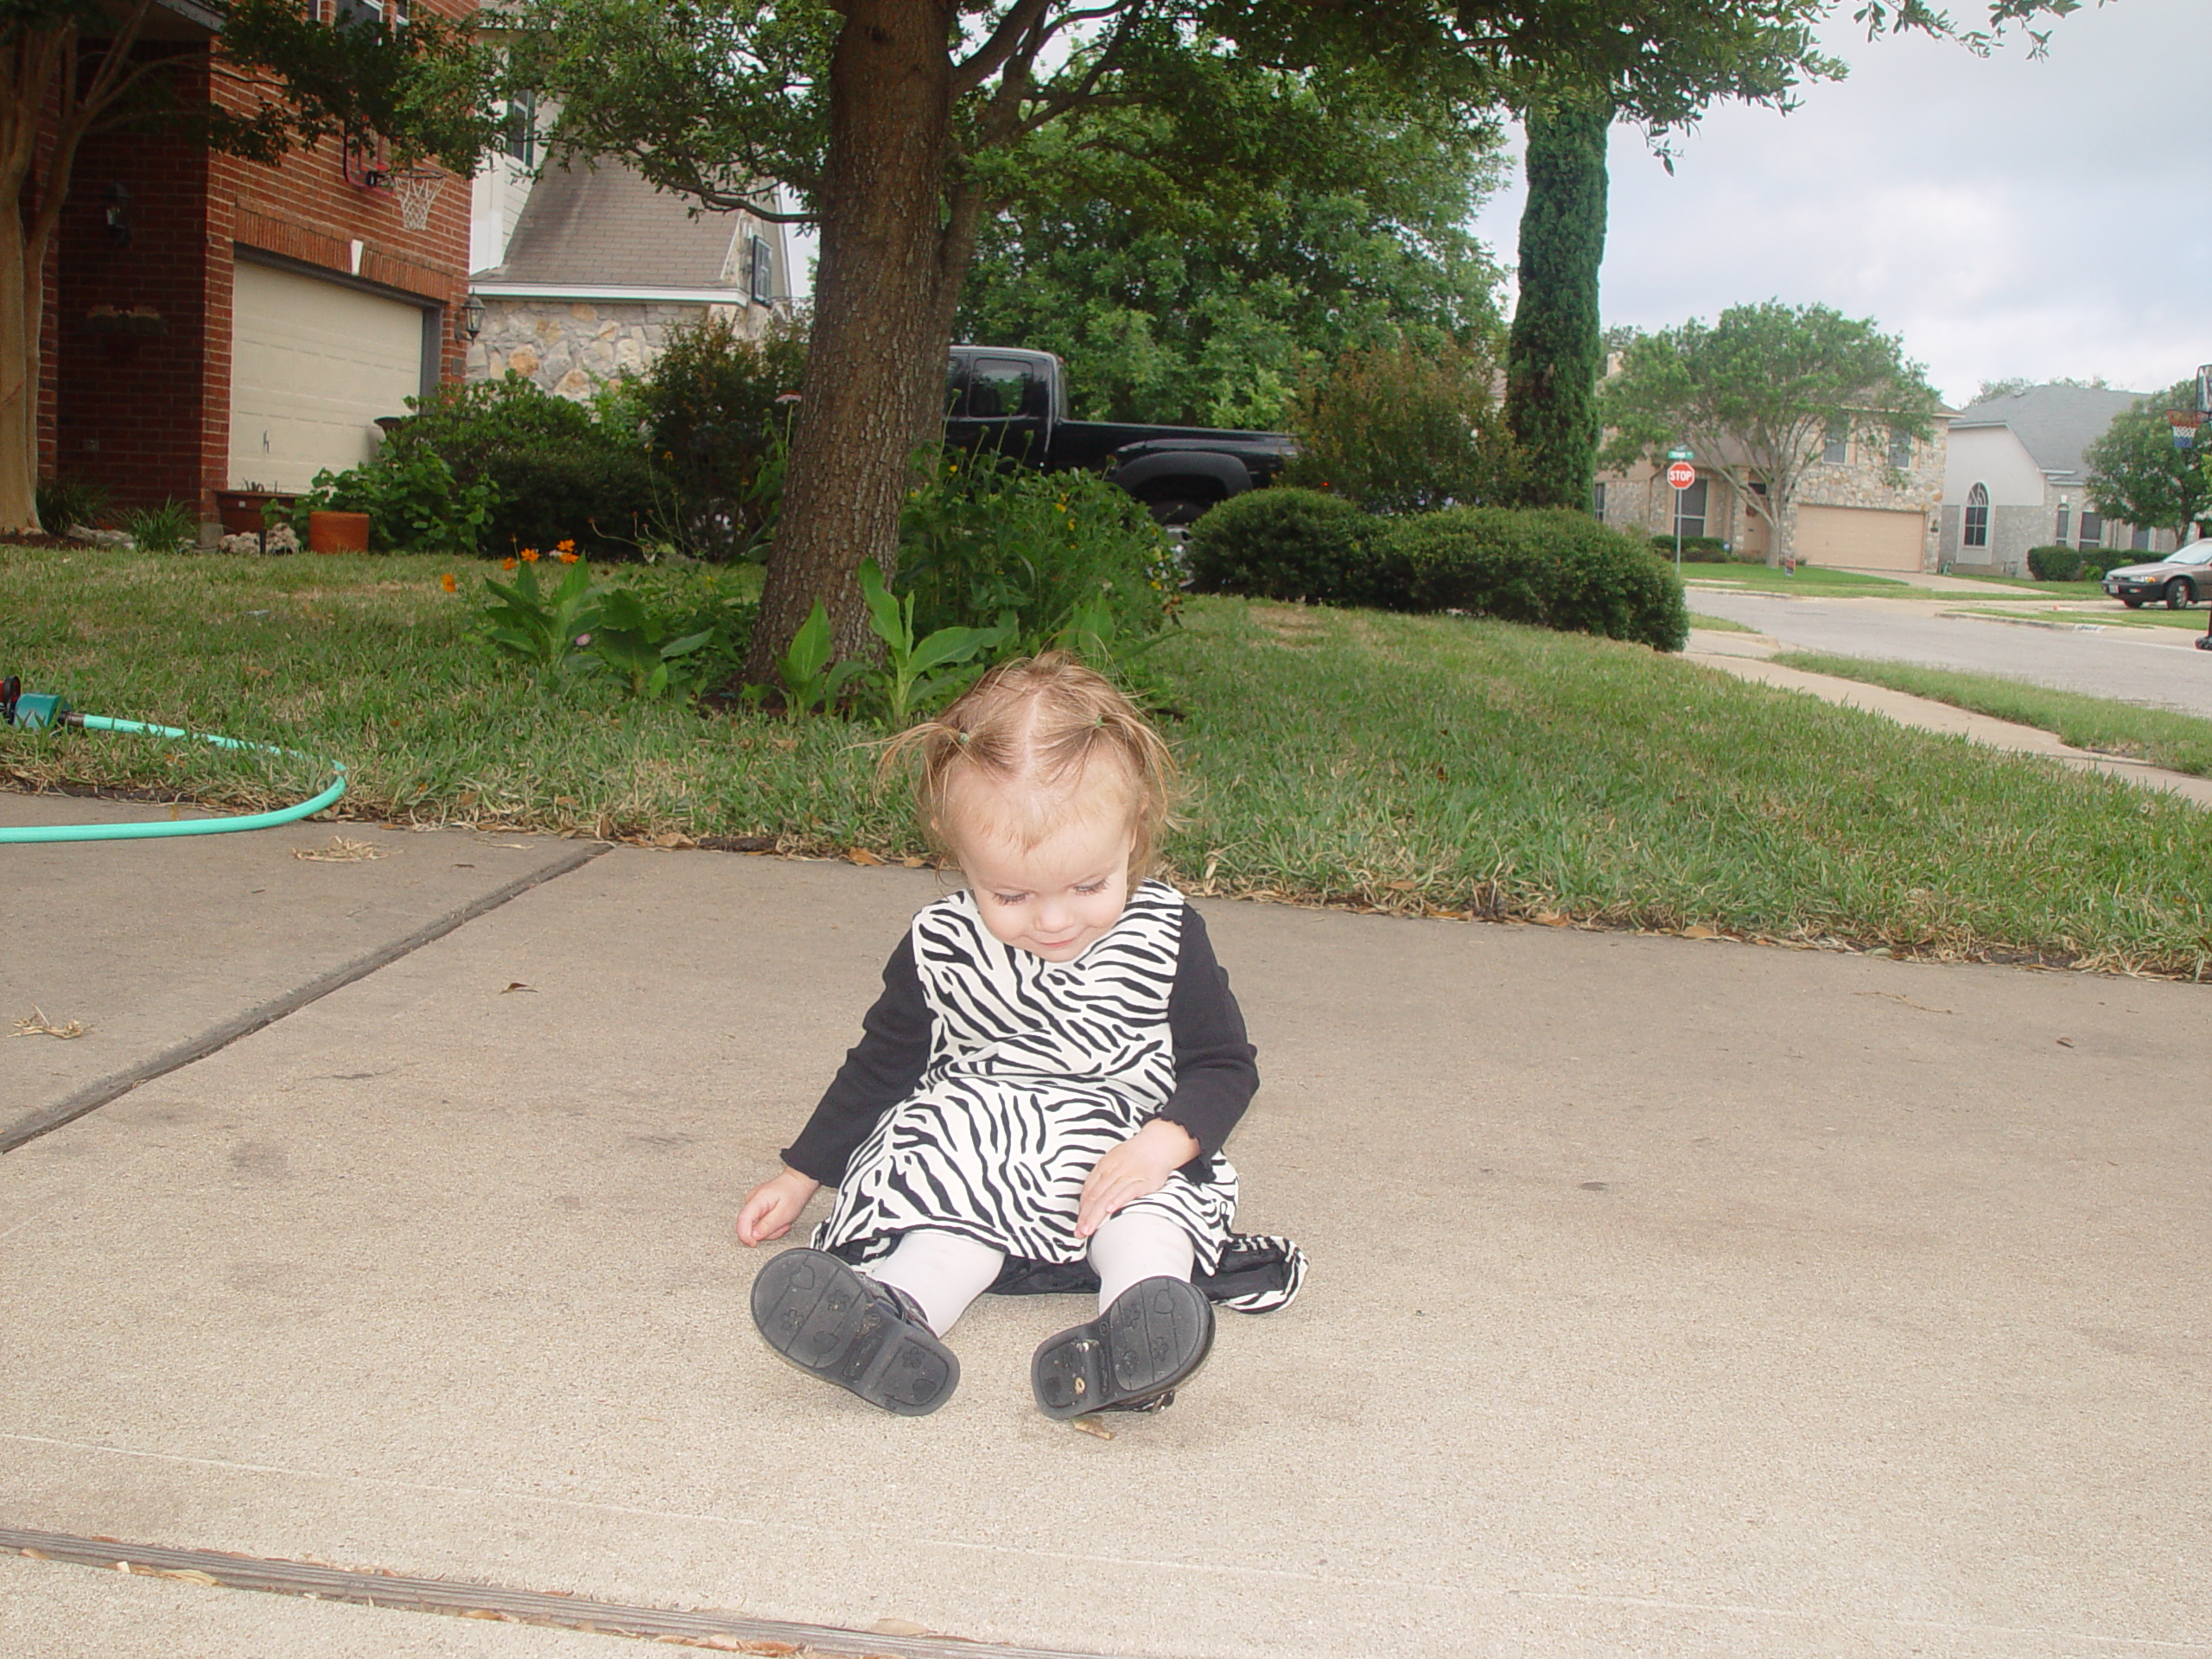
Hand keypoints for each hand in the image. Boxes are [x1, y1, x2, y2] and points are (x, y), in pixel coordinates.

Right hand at [736, 1168, 821, 1245]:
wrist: (798, 1182)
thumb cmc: (793, 1194)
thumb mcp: (784, 1213)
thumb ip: (768, 1226)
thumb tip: (754, 1236)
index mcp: (756, 1200)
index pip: (742, 1221)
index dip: (745, 1236)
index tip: (754, 1243)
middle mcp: (750, 1201)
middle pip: (749, 1227)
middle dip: (766, 1232)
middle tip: (781, 1226)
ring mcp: (753, 1203)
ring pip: (755, 1227)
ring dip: (770, 1229)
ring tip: (782, 1221)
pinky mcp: (756, 1207)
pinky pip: (759, 1222)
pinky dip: (770, 1225)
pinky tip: (778, 1219)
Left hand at [1076, 1119, 1199, 1238]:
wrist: (1158, 1143)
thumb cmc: (1134, 1157)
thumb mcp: (1113, 1162)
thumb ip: (1101, 1180)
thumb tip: (1088, 1202)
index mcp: (1103, 1166)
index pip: (1088, 1190)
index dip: (1081, 1209)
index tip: (1077, 1224)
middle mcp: (1113, 1170)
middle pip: (1095, 1195)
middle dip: (1086, 1216)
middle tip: (1080, 1232)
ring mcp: (1128, 1175)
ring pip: (1108, 1195)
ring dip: (1097, 1214)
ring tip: (1090, 1228)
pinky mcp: (1144, 1180)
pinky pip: (1129, 1190)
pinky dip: (1118, 1200)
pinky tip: (1111, 1210)